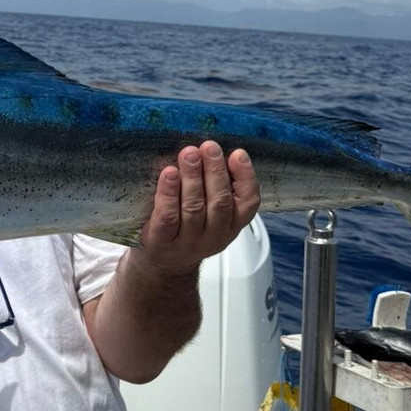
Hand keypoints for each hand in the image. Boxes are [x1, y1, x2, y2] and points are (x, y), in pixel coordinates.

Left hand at [133, 141, 259, 276]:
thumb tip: (212, 150)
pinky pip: (168, 216)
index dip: (245, 177)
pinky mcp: (162, 241)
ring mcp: (188, 241)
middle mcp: (214, 235)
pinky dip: (169, 193)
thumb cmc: (187, 228)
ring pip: (194, 207)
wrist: (162, 263)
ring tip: (189, 154)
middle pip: (219, 202)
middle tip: (209, 147)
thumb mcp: (211, 213)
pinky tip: (168, 174)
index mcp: (231, 224)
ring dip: (192, 177)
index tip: (238, 154)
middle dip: (215, 171)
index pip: (248, 202)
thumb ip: (215, 187)